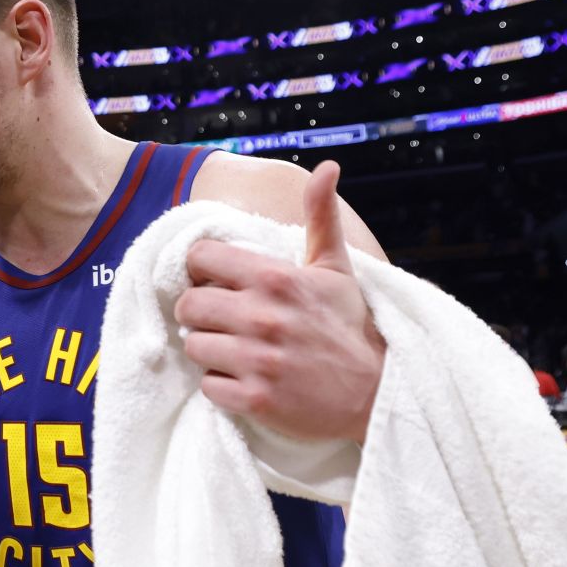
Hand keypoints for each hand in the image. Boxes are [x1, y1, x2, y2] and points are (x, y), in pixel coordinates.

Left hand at [173, 160, 385, 442]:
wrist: (378, 393)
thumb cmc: (351, 327)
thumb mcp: (337, 268)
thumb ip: (321, 217)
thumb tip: (327, 167)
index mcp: (276, 278)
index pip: (200, 257)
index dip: (203, 269)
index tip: (217, 280)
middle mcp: (262, 317)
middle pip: (188, 304)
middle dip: (200, 311)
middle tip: (221, 319)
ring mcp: (257, 361)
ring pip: (192, 345)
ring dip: (208, 349)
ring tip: (235, 350)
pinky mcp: (255, 400)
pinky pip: (207, 386)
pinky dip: (221, 385)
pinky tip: (244, 379)